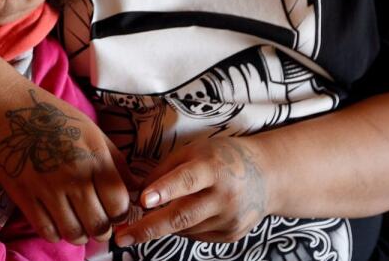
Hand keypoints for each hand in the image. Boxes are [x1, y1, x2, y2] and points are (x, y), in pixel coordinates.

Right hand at [0, 89, 135, 244]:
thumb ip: (116, 162)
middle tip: (98, 225)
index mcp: (95, 158)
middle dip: (102, 231)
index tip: (115, 212)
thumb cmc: (55, 118)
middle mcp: (75, 176)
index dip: (121, 215)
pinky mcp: (25, 196)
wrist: (8, 110)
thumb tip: (138, 189)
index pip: (119, 204)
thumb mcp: (92, 132)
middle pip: (99, 225)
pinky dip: (56, 234)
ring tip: (79, 226)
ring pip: (73, 233)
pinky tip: (57, 222)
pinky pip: (47, 231)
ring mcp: (48, 188)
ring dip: (80, 235)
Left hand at [114, 136, 268, 246]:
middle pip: (182, 216)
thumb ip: (164, 171)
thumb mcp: (193, 151)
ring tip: (151, 216)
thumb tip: (135, 194)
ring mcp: (230, 219)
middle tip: (122, 237)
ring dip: (164, 224)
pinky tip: (187, 213)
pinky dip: (183, 228)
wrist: (267, 175)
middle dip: (148, 228)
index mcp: (213, 167)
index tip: (143, 201)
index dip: (164, 190)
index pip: (186, 180)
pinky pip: (196, 235)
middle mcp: (224, 196)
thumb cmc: (222, 157)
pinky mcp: (231, 235)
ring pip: (184, 229)